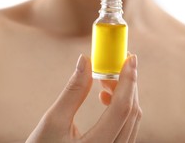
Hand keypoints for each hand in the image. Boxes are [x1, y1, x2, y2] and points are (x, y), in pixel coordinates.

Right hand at [26, 54, 140, 142]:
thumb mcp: (52, 122)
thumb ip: (73, 91)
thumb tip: (85, 60)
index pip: (122, 109)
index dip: (128, 80)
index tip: (130, 58)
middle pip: (131, 113)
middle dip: (127, 84)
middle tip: (114, 64)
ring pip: (132, 120)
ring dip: (125, 95)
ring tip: (106, 79)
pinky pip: (127, 127)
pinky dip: (121, 108)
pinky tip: (106, 97)